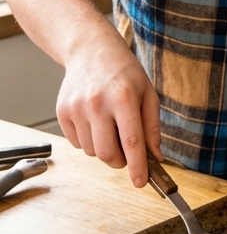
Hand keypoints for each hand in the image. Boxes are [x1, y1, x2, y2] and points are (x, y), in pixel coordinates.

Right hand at [56, 32, 160, 187]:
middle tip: (127, 153)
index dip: (137, 166)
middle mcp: (98, 103)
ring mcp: (77, 108)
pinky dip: (89, 140)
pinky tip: (95, 120)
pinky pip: (77, 143)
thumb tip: (156, 157)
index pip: (131, 141)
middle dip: (120, 162)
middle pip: (108, 153)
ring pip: (92, 151)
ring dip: (105, 149)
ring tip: (110, 126)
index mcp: (124, 97)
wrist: (91, 50)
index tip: (141, 182)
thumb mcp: (148, 93)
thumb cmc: (124, 71)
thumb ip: (152, 127)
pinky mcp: (62, 112)